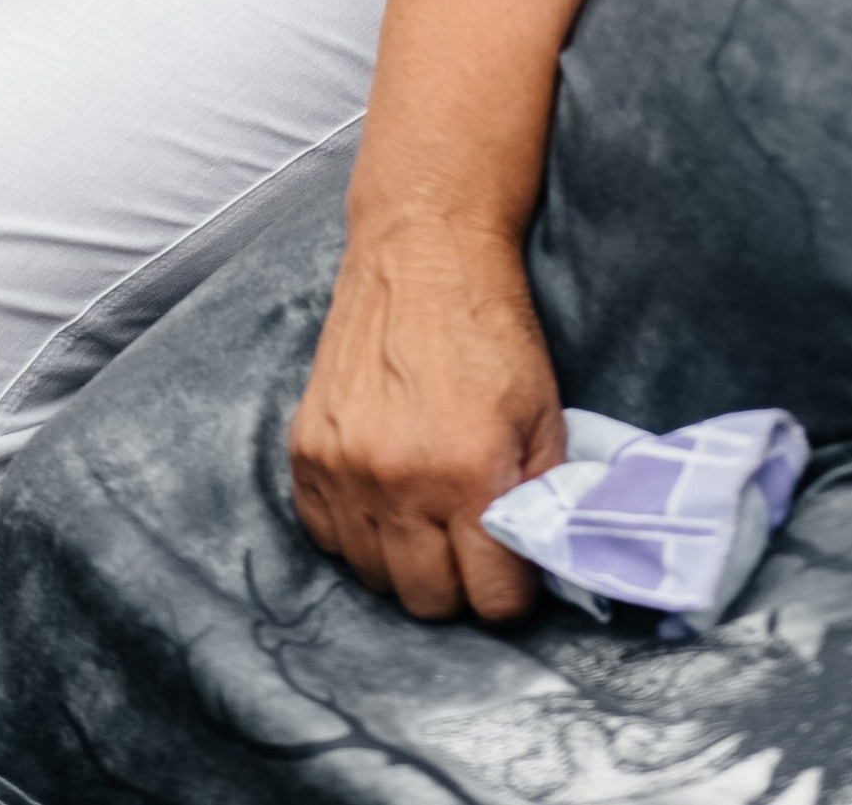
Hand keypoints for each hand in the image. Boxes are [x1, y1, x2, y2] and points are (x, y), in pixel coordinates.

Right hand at [289, 216, 566, 622]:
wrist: (422, 251)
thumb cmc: (490, 329)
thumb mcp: (545, 414)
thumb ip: (543, 500)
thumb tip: (537, 566)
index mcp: (468, 472)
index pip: (492, 601)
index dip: (510, 590)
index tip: (510, 565)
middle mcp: (398, 479)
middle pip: (427, 602)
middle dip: (458, 582)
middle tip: (468, 536)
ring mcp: (343, 466)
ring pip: (374, 576)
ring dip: (404, 556)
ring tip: (424, 507)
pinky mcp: (306, 450)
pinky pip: (325, 535)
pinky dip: (355, 528)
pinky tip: (381, 490)